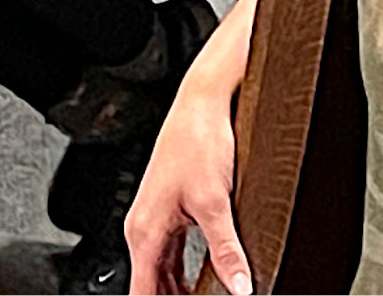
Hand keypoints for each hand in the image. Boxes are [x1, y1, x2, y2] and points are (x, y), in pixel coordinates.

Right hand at [124, 76, 249, 294]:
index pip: (143, 292)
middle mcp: (143, 227)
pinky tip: (202, 287)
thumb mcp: (216, 202)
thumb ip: (226, 251)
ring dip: (177, 293)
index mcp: (145, 230)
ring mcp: (155, 220)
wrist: (202, 105)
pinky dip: (183, 278)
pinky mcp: (170, 213)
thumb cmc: (198, 141)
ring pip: (161, 273)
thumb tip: (240, 288)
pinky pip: (171, 257)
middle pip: (150, 285)